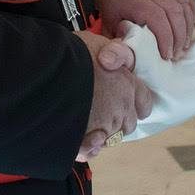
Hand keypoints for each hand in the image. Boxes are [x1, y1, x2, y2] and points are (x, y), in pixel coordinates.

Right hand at [74, 30, 151, 160]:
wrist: (49, 71)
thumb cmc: (72, 53)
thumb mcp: (96, 43)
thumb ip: (109, 53)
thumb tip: (110, 56)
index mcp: (128, 83)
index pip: (145, 102)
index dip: (137, 105)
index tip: (126, 104)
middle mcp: (122, 106)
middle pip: (128, 124)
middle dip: (117, 121)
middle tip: (99, 112)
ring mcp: (106, 125)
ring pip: (109, 138)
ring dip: (100, 134)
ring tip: (84, 123)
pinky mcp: (88, 140)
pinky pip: (91, 150)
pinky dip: (86, 148)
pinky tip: (78, 139)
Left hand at [93, 0, 194, 60]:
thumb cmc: (110, 12)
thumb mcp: (108, 29)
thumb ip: (119, 44)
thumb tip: (126, 62)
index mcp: (133, 0)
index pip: (157, 16)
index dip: (165, 37)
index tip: (166, 55)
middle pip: (173, 10)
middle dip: (178, 36)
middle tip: (175, 55)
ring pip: (181, 2)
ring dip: (186, 26)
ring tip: (183, 45)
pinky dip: (191, 11)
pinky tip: (189, 27)